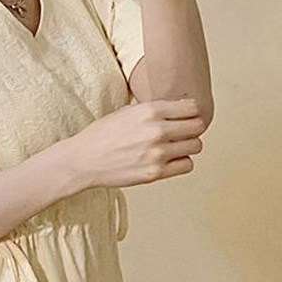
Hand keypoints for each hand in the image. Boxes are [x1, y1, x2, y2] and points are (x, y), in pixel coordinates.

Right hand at [69, 97, 204, 189]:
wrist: (83, 160)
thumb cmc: (100, 135)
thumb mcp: (125, 112)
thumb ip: (151, 110)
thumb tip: (175, 108)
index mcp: (150, 111)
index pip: (192, 107)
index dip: (190, 111)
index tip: (184, 116)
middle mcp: (157, 130)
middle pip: (198, 126)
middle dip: (192, 128)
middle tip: (182, 132)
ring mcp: (158, 153)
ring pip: (196, 146)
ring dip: (188, 146)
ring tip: (174, 147)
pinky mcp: (156, 173)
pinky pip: (187, 165)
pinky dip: (181, 162)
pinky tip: (169, 160)